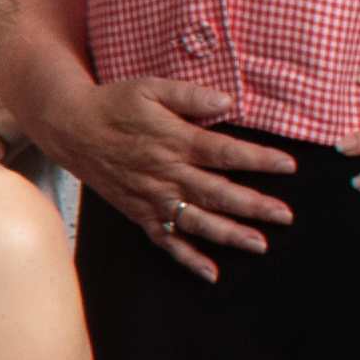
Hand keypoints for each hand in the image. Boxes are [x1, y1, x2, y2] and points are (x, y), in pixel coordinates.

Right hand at [46, 75, 296, 283]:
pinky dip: (187, 258)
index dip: (259, 160)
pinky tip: (211, 272)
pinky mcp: (139, 213)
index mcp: (174, 140)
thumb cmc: (114, 104)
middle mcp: (166, 174)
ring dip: (229, 234)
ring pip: (196, 221)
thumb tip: (228, 103)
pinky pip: (166, 240)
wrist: (71, 129)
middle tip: (286, 215)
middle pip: (217, 193)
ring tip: (260, 244)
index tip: (289, 166)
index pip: (225, 152)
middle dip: (254, 205)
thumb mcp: (151, 87)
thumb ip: (190, 95)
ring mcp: (152, 198)